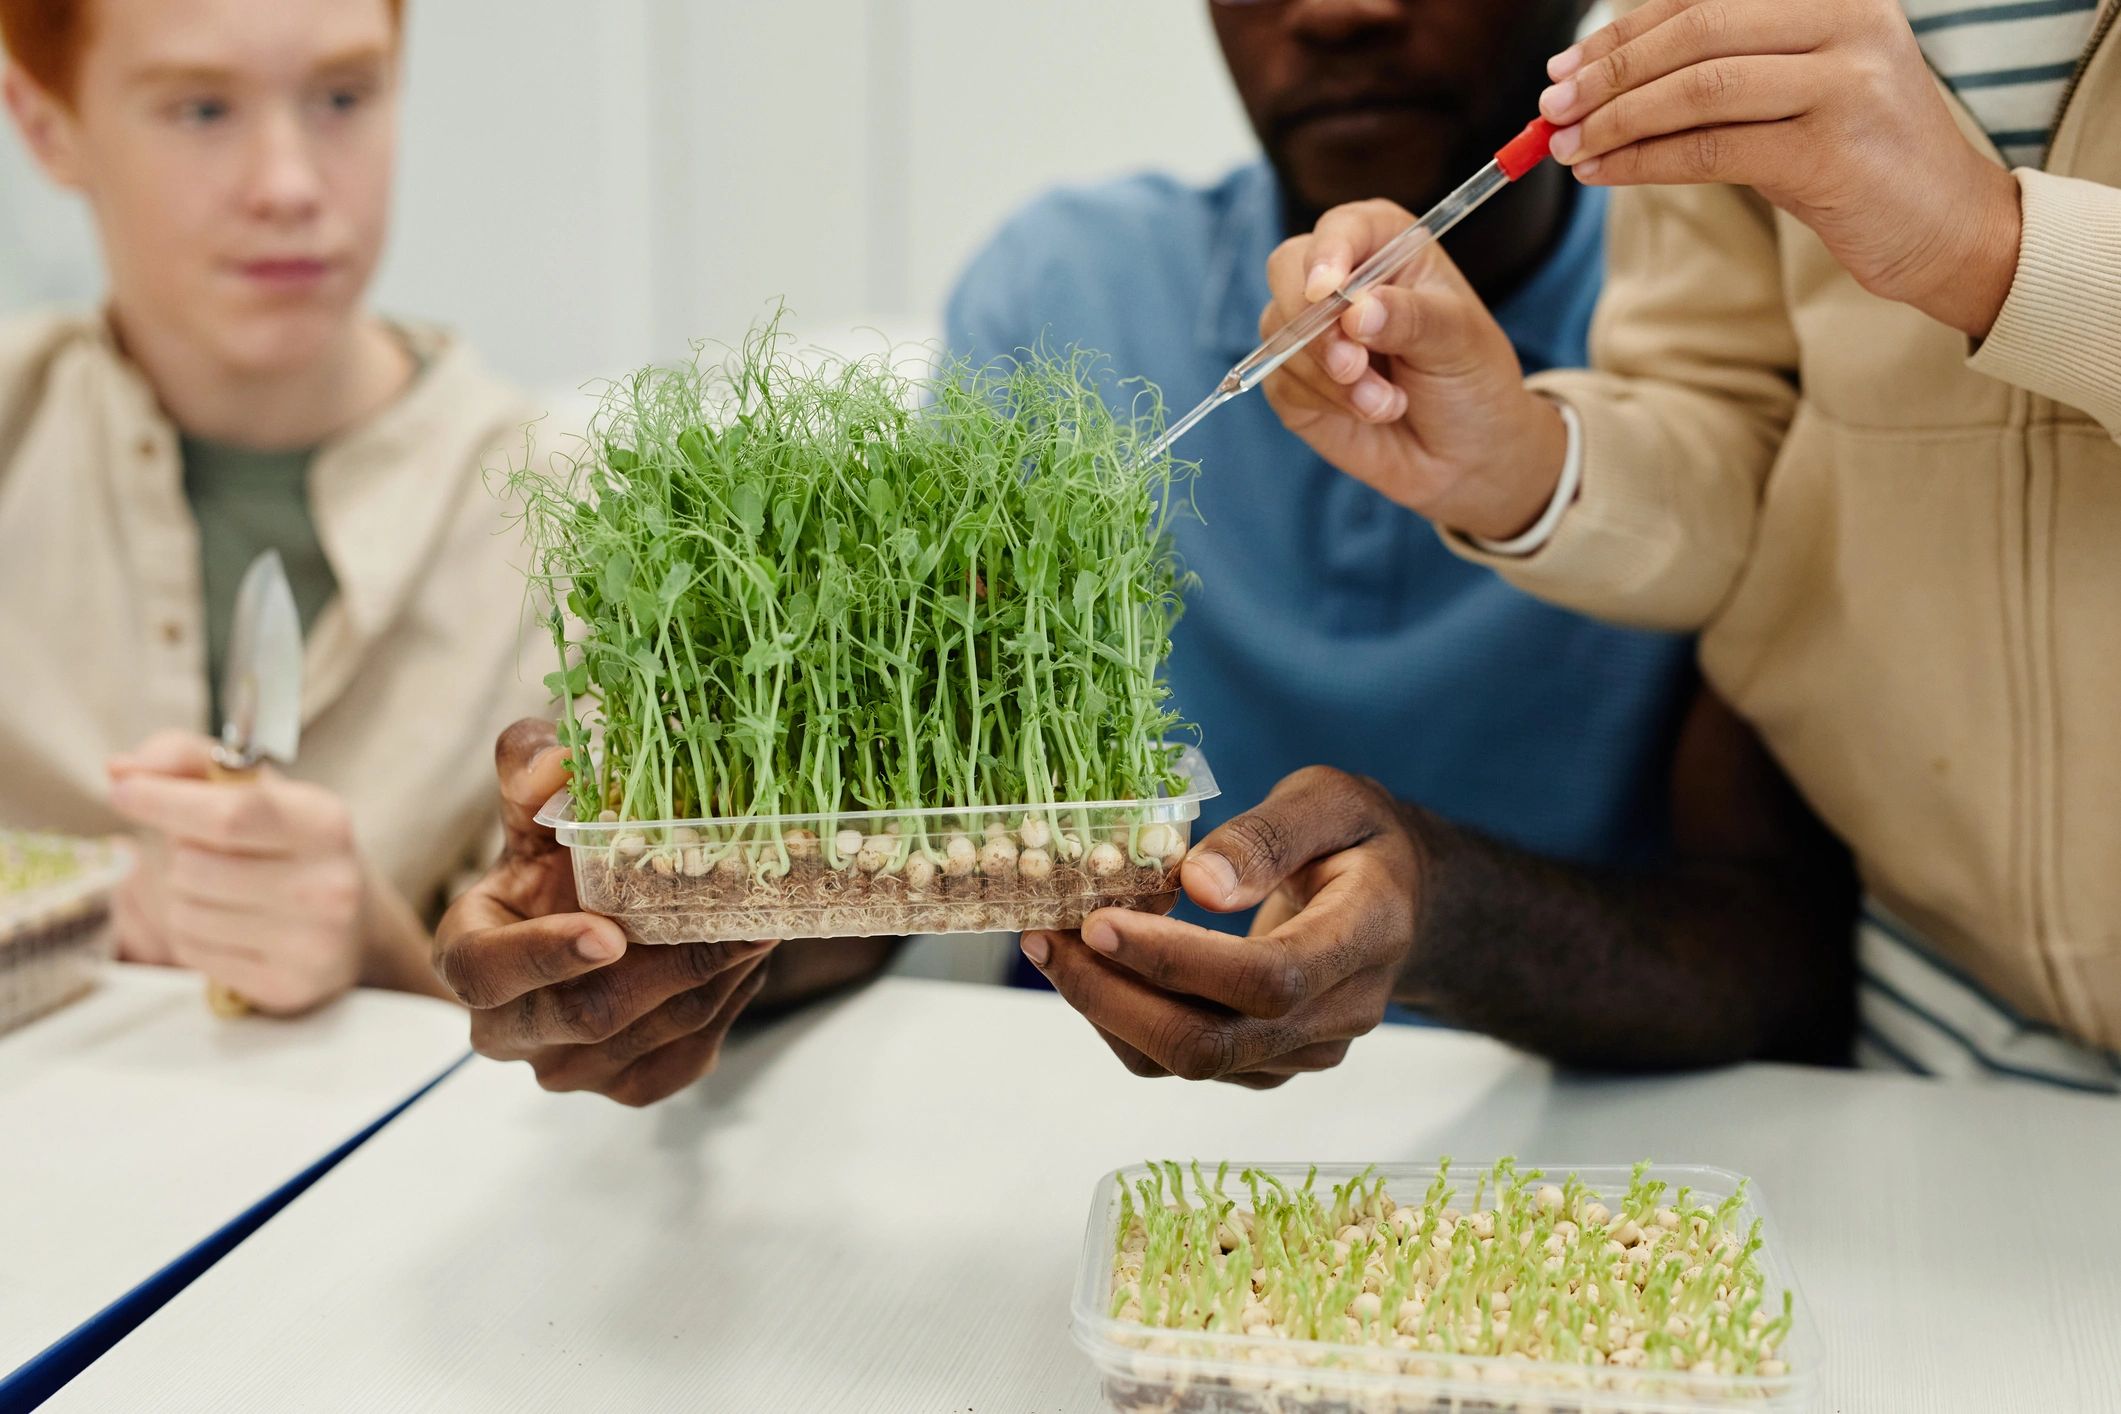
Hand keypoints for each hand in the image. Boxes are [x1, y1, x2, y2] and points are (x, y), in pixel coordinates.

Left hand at [106, 731, 364, 1013]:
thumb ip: (189, 761)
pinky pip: (194, 953)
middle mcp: (329, 884)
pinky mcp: (287, 985)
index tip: (123, 791)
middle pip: (194, 866)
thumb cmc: (288, 845)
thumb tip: (124, 769)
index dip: (164, 801)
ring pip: (186, 913)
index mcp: (325, 823)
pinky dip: (193, 936)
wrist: (352, 923)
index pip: (229, 813)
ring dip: (183, 898)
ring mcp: (312, 942)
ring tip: (221, 892)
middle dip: (180, 856)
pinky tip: (227, 926)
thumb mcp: (256, 791)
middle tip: (208, 852)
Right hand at [432, 719, 778, 1106]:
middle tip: (736, 916)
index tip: (608, 932)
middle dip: (671, 964)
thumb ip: (527, 768)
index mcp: (467, 959)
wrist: (583, 921)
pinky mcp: (628, 1087)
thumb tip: (557, 765)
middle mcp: (509, 1033)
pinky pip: (689, 1055)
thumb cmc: (550, 862)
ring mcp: (568, 1070)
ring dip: (715, 977)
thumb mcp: (532, 805)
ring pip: (655, 1032)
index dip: (546, 957)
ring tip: (760, 921)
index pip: (488, 974)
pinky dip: (728, 1005)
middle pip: (590, 1015)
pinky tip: (747, 958)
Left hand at [1020, 767, 1422, 1087]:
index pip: (1267, 978)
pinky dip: (1127, 1022)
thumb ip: (1270, 835)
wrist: (1402, 899)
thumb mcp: (1329, 799)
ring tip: (1054, 946)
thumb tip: (1198, 882)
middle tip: (1049, 938)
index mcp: (1367, 936)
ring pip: (1190, 1063)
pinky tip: (1094, 968)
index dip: (1177, 961)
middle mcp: (1342, 1012)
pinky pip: (1185, 1064)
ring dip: (1108, 1012)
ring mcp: (1306, 1050)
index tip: (1100, 922)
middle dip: (1115, 999)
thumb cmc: (1360, 835)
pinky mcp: (1271, 1063)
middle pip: (1215, 1043)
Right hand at [1259, 205, 1571, 541]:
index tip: (1329, 292)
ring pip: (1280, 332)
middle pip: (1287, 269)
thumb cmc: (1471, 380)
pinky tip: (1369, 413)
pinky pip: (1279, 379)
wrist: (1464, 454)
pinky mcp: (1293, 378)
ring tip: (1388, 403)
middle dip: (1314, 323)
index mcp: (1387, 246)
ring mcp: (1310, 329)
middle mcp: (1341, 279)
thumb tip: (1356, 312)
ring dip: (1332, 378)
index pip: (1342, 228)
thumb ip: (1411, 318)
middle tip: (1354, 365)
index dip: (1329, 254)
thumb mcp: (1459, 342)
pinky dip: (1324, 402)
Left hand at [1540, 0, 2021, 336]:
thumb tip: (1605, 76)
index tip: (1568, 64)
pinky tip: (1602, 174)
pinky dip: (1641, 161)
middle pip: (1697, 32)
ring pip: (1697, 89)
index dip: (1627, 27)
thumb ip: (1723, 70)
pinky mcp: (1831, 154)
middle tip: (1551, 106)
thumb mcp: (1796, 93)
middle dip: (1611, 70)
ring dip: (1617, 120)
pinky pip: (1708, 151)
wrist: (1950, 228)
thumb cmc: (1857, 160)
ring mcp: (1845, 86)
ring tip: (1565, 146)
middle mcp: (1848, 24)